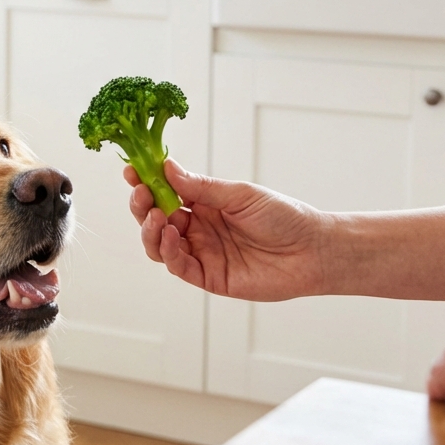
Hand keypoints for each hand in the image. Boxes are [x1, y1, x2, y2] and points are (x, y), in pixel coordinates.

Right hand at [125, 161, 328, 300]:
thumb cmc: (283, 217)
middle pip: (155, 219)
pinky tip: (169, 236)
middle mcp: (198, 229)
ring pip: (159, 245)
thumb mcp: (240, 194)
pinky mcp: (208, 277)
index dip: (146, 184)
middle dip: (142, 206)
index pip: (165, 193)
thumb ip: (202, 187)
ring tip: (156, 218)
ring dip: (150, 230)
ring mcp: (201, 253)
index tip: (132, 171)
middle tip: (141, 194)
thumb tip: (168, 168)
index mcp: (204, 205)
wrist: (312, 250)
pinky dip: (168, 251)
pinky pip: (178, 266)